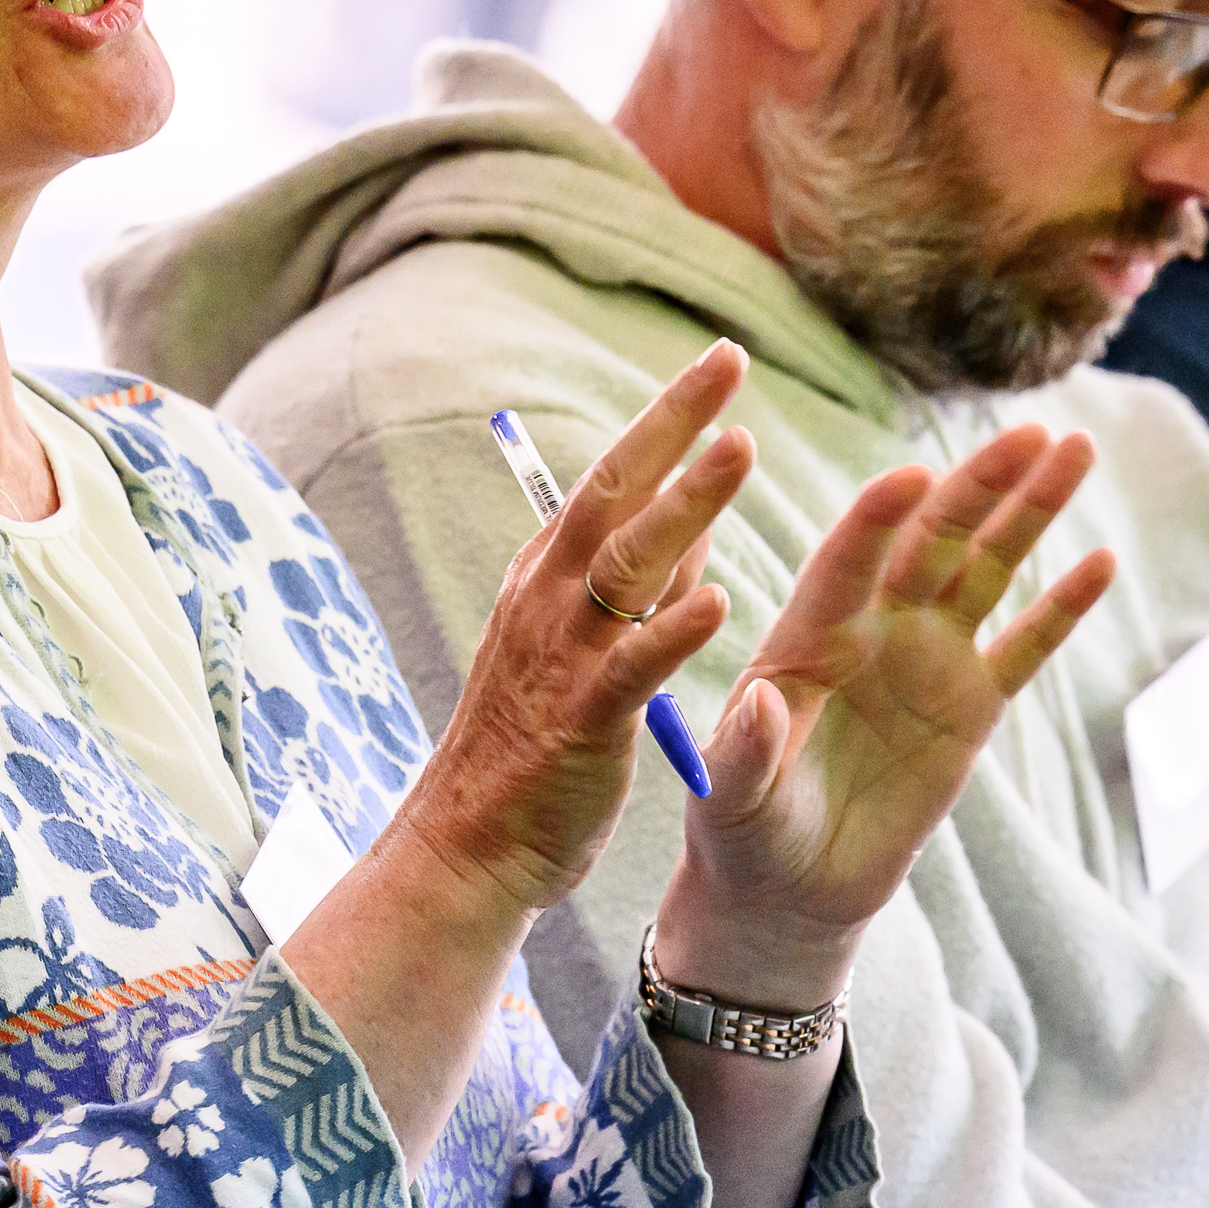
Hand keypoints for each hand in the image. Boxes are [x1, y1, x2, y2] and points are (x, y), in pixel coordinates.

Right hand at [383, 342, 761, 925]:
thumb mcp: (583, 647)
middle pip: (613, 491)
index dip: (667, 418)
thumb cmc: (532, 747)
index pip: (612, 478)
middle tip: (729, 361)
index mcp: (548, 577)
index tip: (721, 362)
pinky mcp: (581, 721)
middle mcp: (548, 599)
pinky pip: (631, 667)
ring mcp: (562, 656)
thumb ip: (640, 589)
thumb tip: (698, 519)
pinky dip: (672, 631)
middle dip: (672, 423)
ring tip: (739, 450)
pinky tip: (718, 602)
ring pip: (625, 563)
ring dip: (684, 504)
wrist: (469, 845)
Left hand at [651, 421, 1113, 1012]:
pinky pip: (1024, 647)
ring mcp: (927, 659)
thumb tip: (764, 702)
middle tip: (1030, 432)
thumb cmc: (742, 832)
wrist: (790, 885)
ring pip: (985, 571)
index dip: (876, 522)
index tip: (912, 476)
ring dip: (1029, 513)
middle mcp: (871, 629)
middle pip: (930, 543)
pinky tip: (1100, 561)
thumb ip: (746, 750)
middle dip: (979, 487)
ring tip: (1075, 450)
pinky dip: (1060, 608)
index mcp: (806, 638)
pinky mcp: (971, 704)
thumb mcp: (732, 799)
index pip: (845, 564)